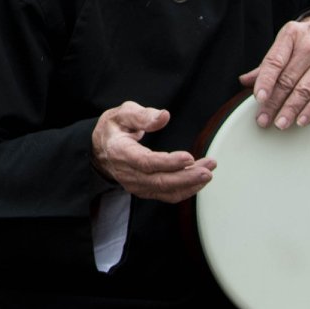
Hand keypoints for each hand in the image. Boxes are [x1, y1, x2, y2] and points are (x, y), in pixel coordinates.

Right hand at [90, 102, 214, 203]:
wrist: (101, 148)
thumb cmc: (114, 128)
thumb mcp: (122, 113)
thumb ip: (142, 115)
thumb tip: (163, 116)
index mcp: (119, 151)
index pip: (145, 162)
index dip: (168, 162)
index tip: (189, 157)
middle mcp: (127, 173)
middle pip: (159, 181)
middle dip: (186, 177)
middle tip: (207, 169)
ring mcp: (135, 184)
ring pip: (166, 190)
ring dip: (190, 183)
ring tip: (208, 171)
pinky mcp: (144, 190)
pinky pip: (167, 195)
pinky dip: (185, 190)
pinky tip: (198, 180)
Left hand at [239, 15, 309, 129]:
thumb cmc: (308, 38)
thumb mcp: (286, 42)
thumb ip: (268, 63)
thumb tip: (245, 81)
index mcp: (291, 35)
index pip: (274, 61)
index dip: (265, 81)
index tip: (258, 98)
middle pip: (288, 79)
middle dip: (274, 102)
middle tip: (263, 119)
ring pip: (305, 89)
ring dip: (291, 110)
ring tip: (280, 123)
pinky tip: (301, 120)